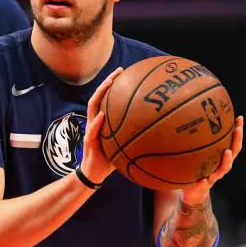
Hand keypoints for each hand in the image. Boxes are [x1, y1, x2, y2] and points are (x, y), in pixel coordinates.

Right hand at [78, 67, 123, 184]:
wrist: (94, 174)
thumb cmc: (109, 160)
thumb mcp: (123, 145)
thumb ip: (133, 137)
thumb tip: (156, 134)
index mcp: (102, 121)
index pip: (106, 98)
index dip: (113, 84)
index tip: (125, 73)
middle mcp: (95, 122)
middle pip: (98, 97)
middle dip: (108, 82)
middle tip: (119, 71)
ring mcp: (90, 130)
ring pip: (92, 108)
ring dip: (100, 94)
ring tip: (108, 84)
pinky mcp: (89, 142)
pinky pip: (92, 130)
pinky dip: (97, 122)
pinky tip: (102, 115)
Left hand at [181, 116, 243, 204]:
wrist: (193, 194)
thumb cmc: (196, 170)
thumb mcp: (198, 156)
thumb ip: (198, 143)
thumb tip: (192, 119)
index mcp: (220, 158)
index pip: (232, 143)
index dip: (237, 132)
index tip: (239, 118)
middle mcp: (220, 166)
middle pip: (233, 153)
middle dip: (236, 140)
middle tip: (237, 129)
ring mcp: (213, 177)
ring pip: (223, 169)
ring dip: (226, 160)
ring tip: (228, 152)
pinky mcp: (203, 187)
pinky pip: (203, 184)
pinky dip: (203, 182)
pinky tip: (202, 180)